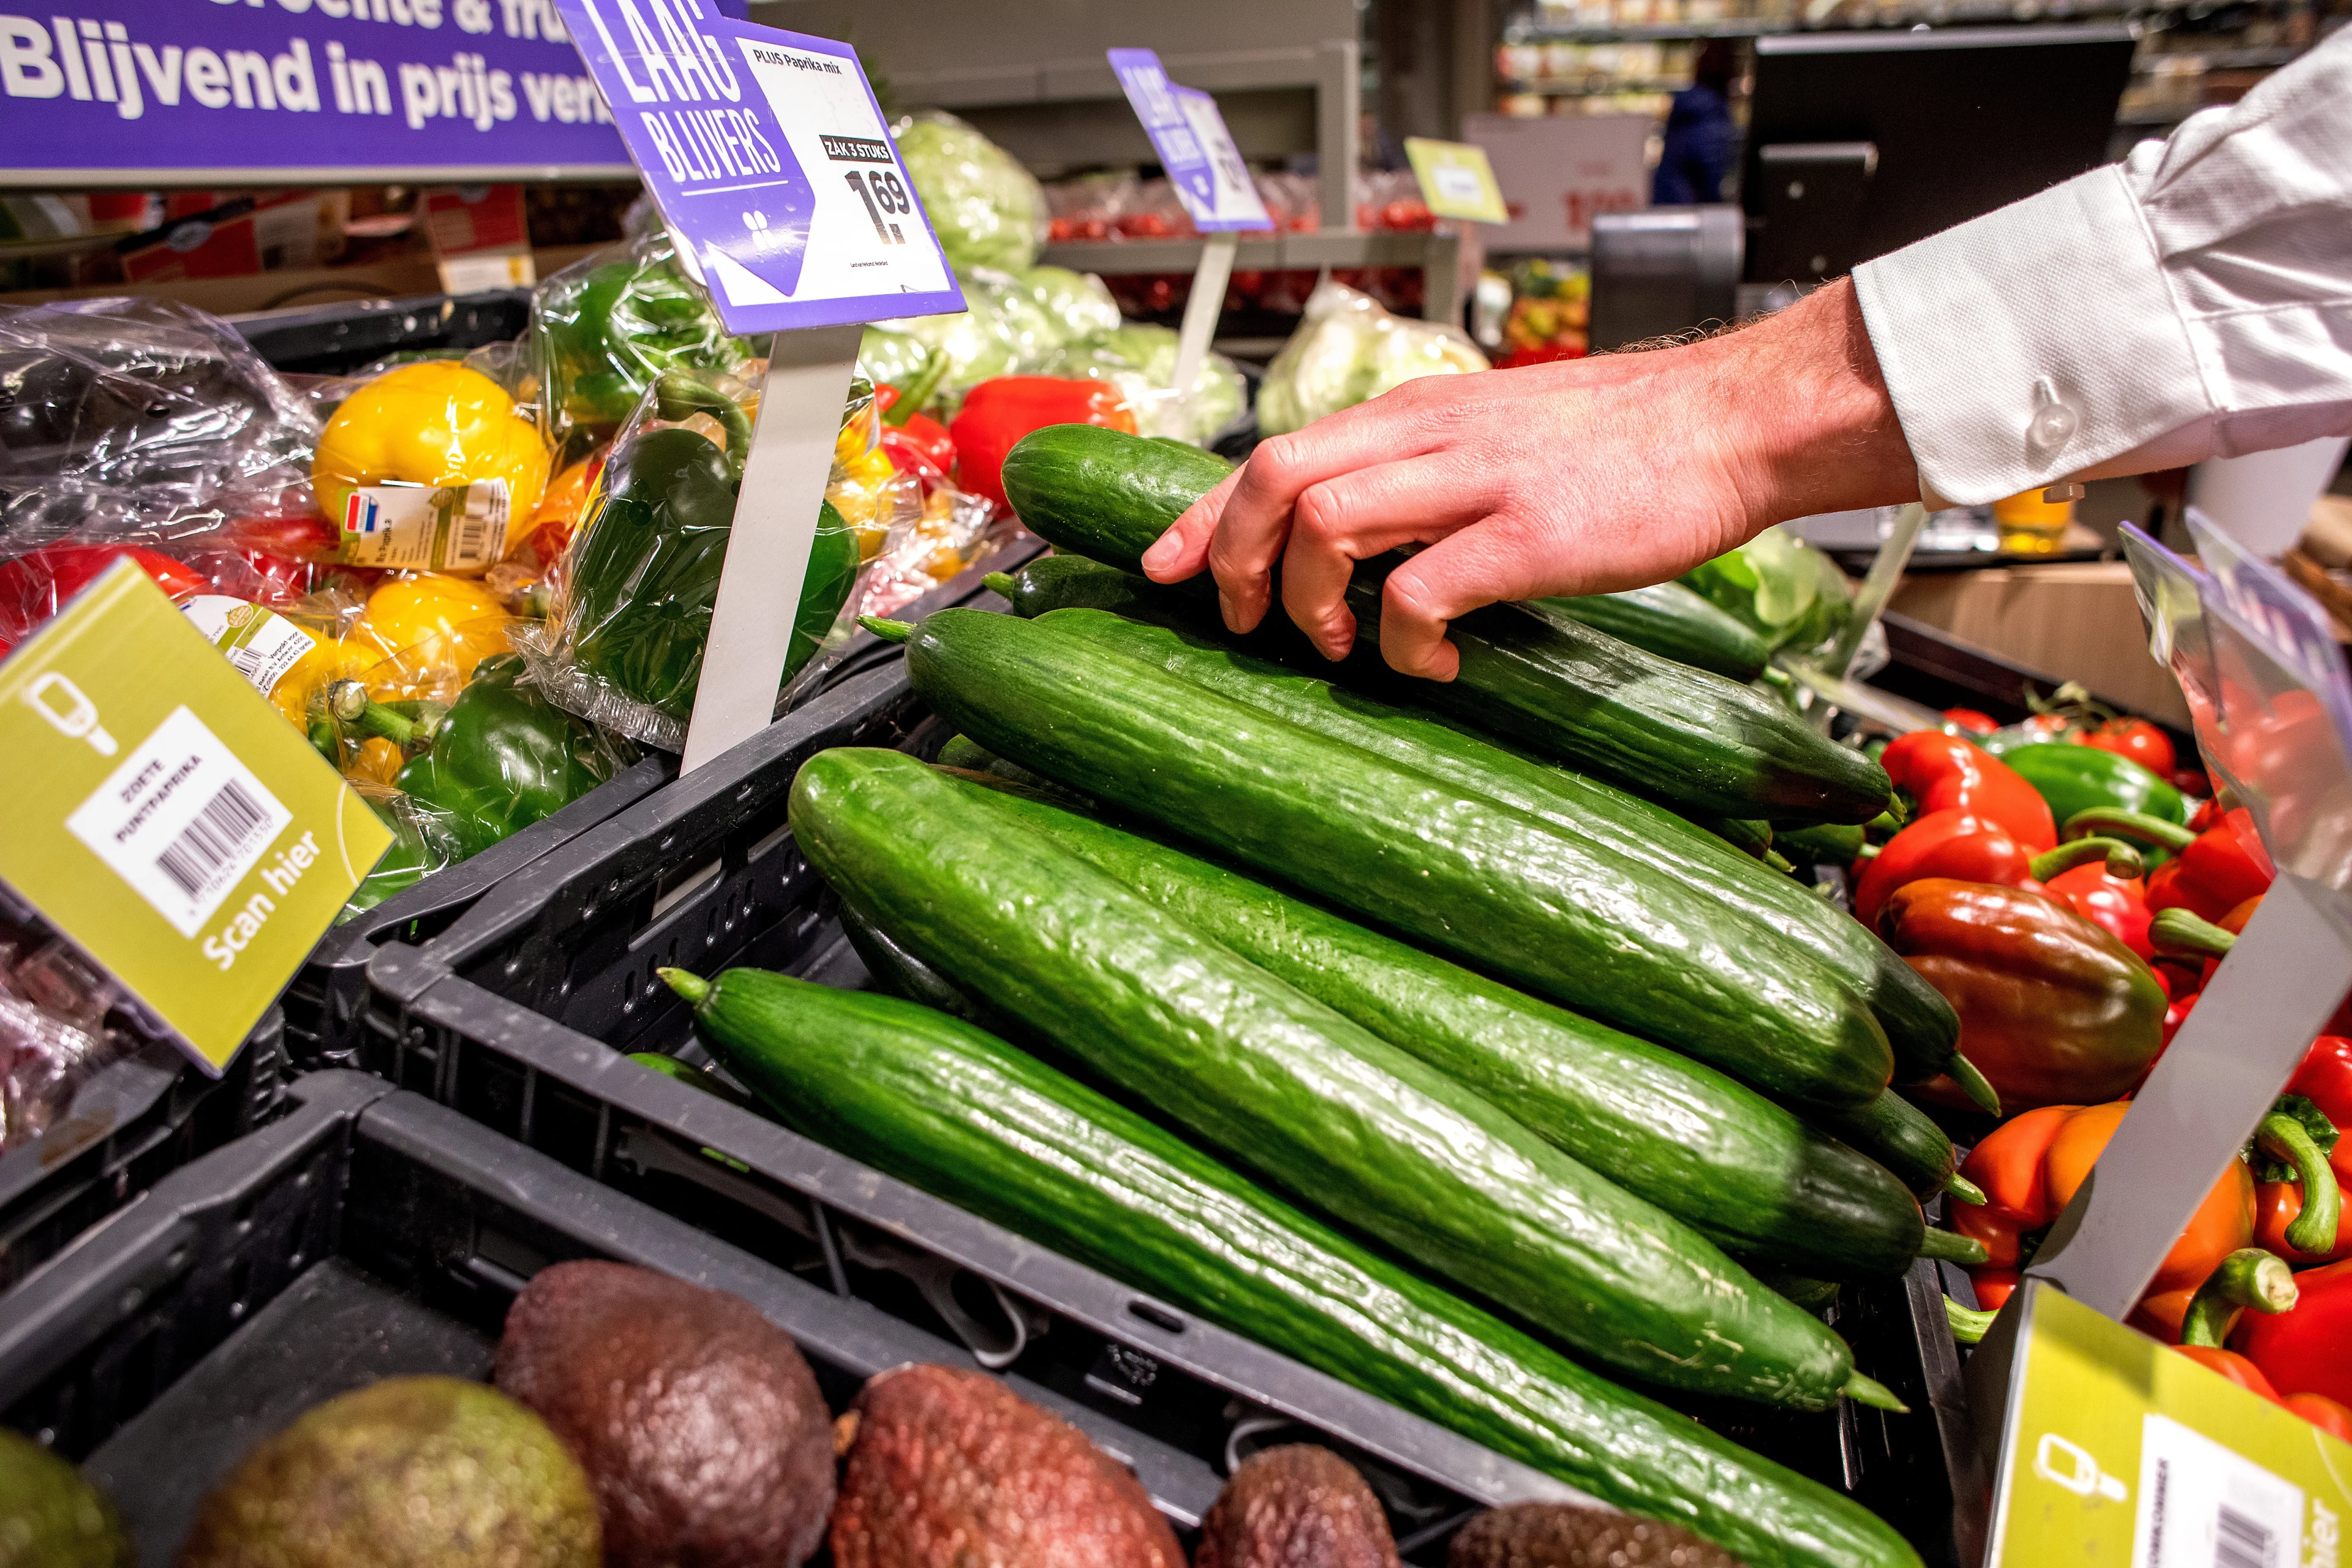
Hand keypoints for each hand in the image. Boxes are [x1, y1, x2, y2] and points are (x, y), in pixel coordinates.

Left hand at [1138, 279, 1918, 678]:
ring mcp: (1477, 479)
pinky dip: (1402, 642)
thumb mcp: (1500, 434)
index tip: (1167, 566)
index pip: (1276, 449)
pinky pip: (1421, 591)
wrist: (1731, 422)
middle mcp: (1432, 432)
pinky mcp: (1528, 534)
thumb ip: (1426, 469)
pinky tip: (1430, 665)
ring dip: (1308, 599)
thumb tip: (1360, 535)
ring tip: (1338, 646)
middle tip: (1245, 623)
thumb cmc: (1625, 443)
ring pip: (1327, 523)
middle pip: (1275, 475)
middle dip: (1233, 556)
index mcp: (1419, 412)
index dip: (1207, 514)